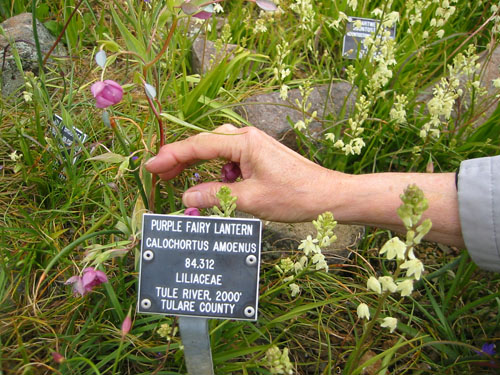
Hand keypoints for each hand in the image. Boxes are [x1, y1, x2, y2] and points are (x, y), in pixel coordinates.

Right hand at [145, 124, 339, 221]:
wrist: (329, 196)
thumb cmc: (295, 195)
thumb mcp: (251, 199)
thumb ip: (215, 196)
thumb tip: (186, 197)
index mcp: (244, 142)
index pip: (199, 145)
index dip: (171, 155)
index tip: (150, 165)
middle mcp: (247, 138)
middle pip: (205, 144)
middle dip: (181, 159)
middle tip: (159, 175)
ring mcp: (254, 147)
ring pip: (216, 152)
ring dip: (198, 166)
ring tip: (178, 181)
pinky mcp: (259, 157)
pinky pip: (230, 161)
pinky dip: (216, 173)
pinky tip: (213, 187)